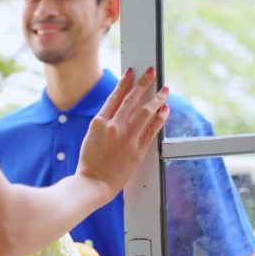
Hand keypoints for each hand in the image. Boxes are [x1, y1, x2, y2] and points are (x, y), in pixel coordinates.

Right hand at [77, 67, 168, 202]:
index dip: (125, 82)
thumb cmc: (90, 162)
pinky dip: (160, 117)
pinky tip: (165, 110)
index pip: (115, 97)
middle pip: (132, 99)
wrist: (94, 183)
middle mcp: (114, 127)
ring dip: (157, 99)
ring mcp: (127, 138)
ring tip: (165, 90)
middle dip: (143, 83)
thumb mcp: (91, 136)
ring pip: (146, 111)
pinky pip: (153, 129)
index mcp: (99, 122)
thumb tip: (119, 111)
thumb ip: (105, 123)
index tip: (131, 72)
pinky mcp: (138, 150)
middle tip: (151, 73)